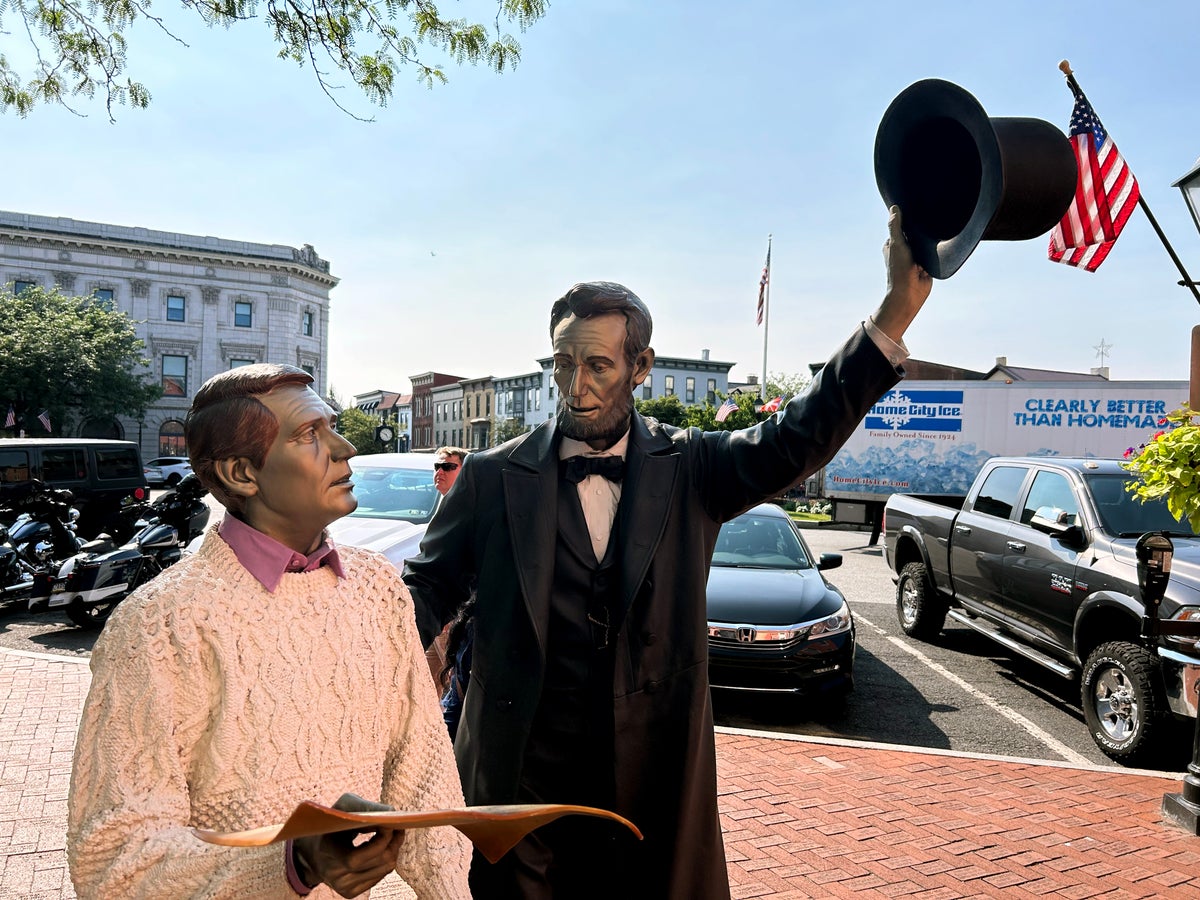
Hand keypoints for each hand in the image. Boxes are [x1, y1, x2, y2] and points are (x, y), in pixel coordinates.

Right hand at [293, 793, 406, 898]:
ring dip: (393, 848)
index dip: (380, 840)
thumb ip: (365, 807)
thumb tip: (392, 813)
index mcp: (326, 850)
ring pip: (385, 868)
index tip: (390, 822)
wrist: (315, 850)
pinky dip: (387, 858)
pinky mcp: (351, 892)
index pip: (356, 858)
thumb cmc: (333, 823)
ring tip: (389, 834)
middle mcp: (333, 874)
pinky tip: (379, 848)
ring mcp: (342, 886)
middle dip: (393, 841)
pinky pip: (383, 874)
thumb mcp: (343, 807)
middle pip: (378, 861)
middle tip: (398, 825)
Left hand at [873, 205, 932, 341]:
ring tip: (937, 229)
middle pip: (914, 234)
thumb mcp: (896, 244)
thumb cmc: (899, 268)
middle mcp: (904, 250)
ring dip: (929, 240)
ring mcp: (915, 257)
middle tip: (930, 217)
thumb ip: (896, 226)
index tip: (916, 207)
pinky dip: (935, 249)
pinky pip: (932, 252)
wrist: (910, 292)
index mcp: (893, 244)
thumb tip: (894, 208)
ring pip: (924, 243)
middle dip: (920, 229)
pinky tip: (940, 242)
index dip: (908, 218)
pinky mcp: (926, 263)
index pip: (901, 226)